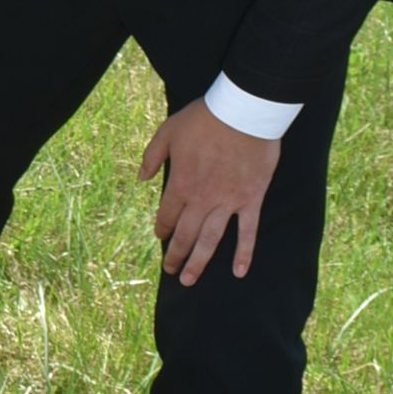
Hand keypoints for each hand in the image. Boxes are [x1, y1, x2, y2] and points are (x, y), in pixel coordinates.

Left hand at [138, 99, 281, 286]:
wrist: (243, 113)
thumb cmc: (204, 120)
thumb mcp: (167, 132)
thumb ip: (151, 157)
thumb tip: (142, 179)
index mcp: (180, 184)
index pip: (167, 216)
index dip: (162, 229)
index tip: (161, 237)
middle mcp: (202, 199)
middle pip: (186, 235)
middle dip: (176, 255)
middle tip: (170, 271)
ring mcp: (228, 203)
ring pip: (210, 240)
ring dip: (199, 262)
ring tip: (189, 280)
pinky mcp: (251, 200)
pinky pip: (247, 232)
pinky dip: (244, 253)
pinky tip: (238, 272)